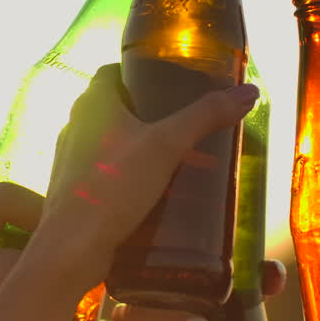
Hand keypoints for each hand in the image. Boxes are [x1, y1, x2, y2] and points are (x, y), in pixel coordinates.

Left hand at [28, 63, 260, 299]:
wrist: (72, 248)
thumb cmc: (113, 188)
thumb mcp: (167, 145)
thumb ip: (206, 116)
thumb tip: (248, 92)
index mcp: (92, 104)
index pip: (113, 72)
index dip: (139, 72)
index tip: (170, 80)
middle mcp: (75, 128)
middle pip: (115, 109)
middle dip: (147, 114)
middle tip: (184, 123)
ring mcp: (71, 162)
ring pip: (109, 145)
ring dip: (138, 148)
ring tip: (176, 158)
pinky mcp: (75, 194)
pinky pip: (105, 176)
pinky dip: (128, 177)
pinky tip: (154, 193)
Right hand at [101, 259, 287, 320]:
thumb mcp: (240, 306)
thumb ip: (256, 286)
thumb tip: (274, 274)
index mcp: (160, 278)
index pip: (146, 260)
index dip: (152, 258)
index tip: (178, 268)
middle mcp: (139, 297)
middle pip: (140, 293)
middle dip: (169, 312)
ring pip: (130, 319)